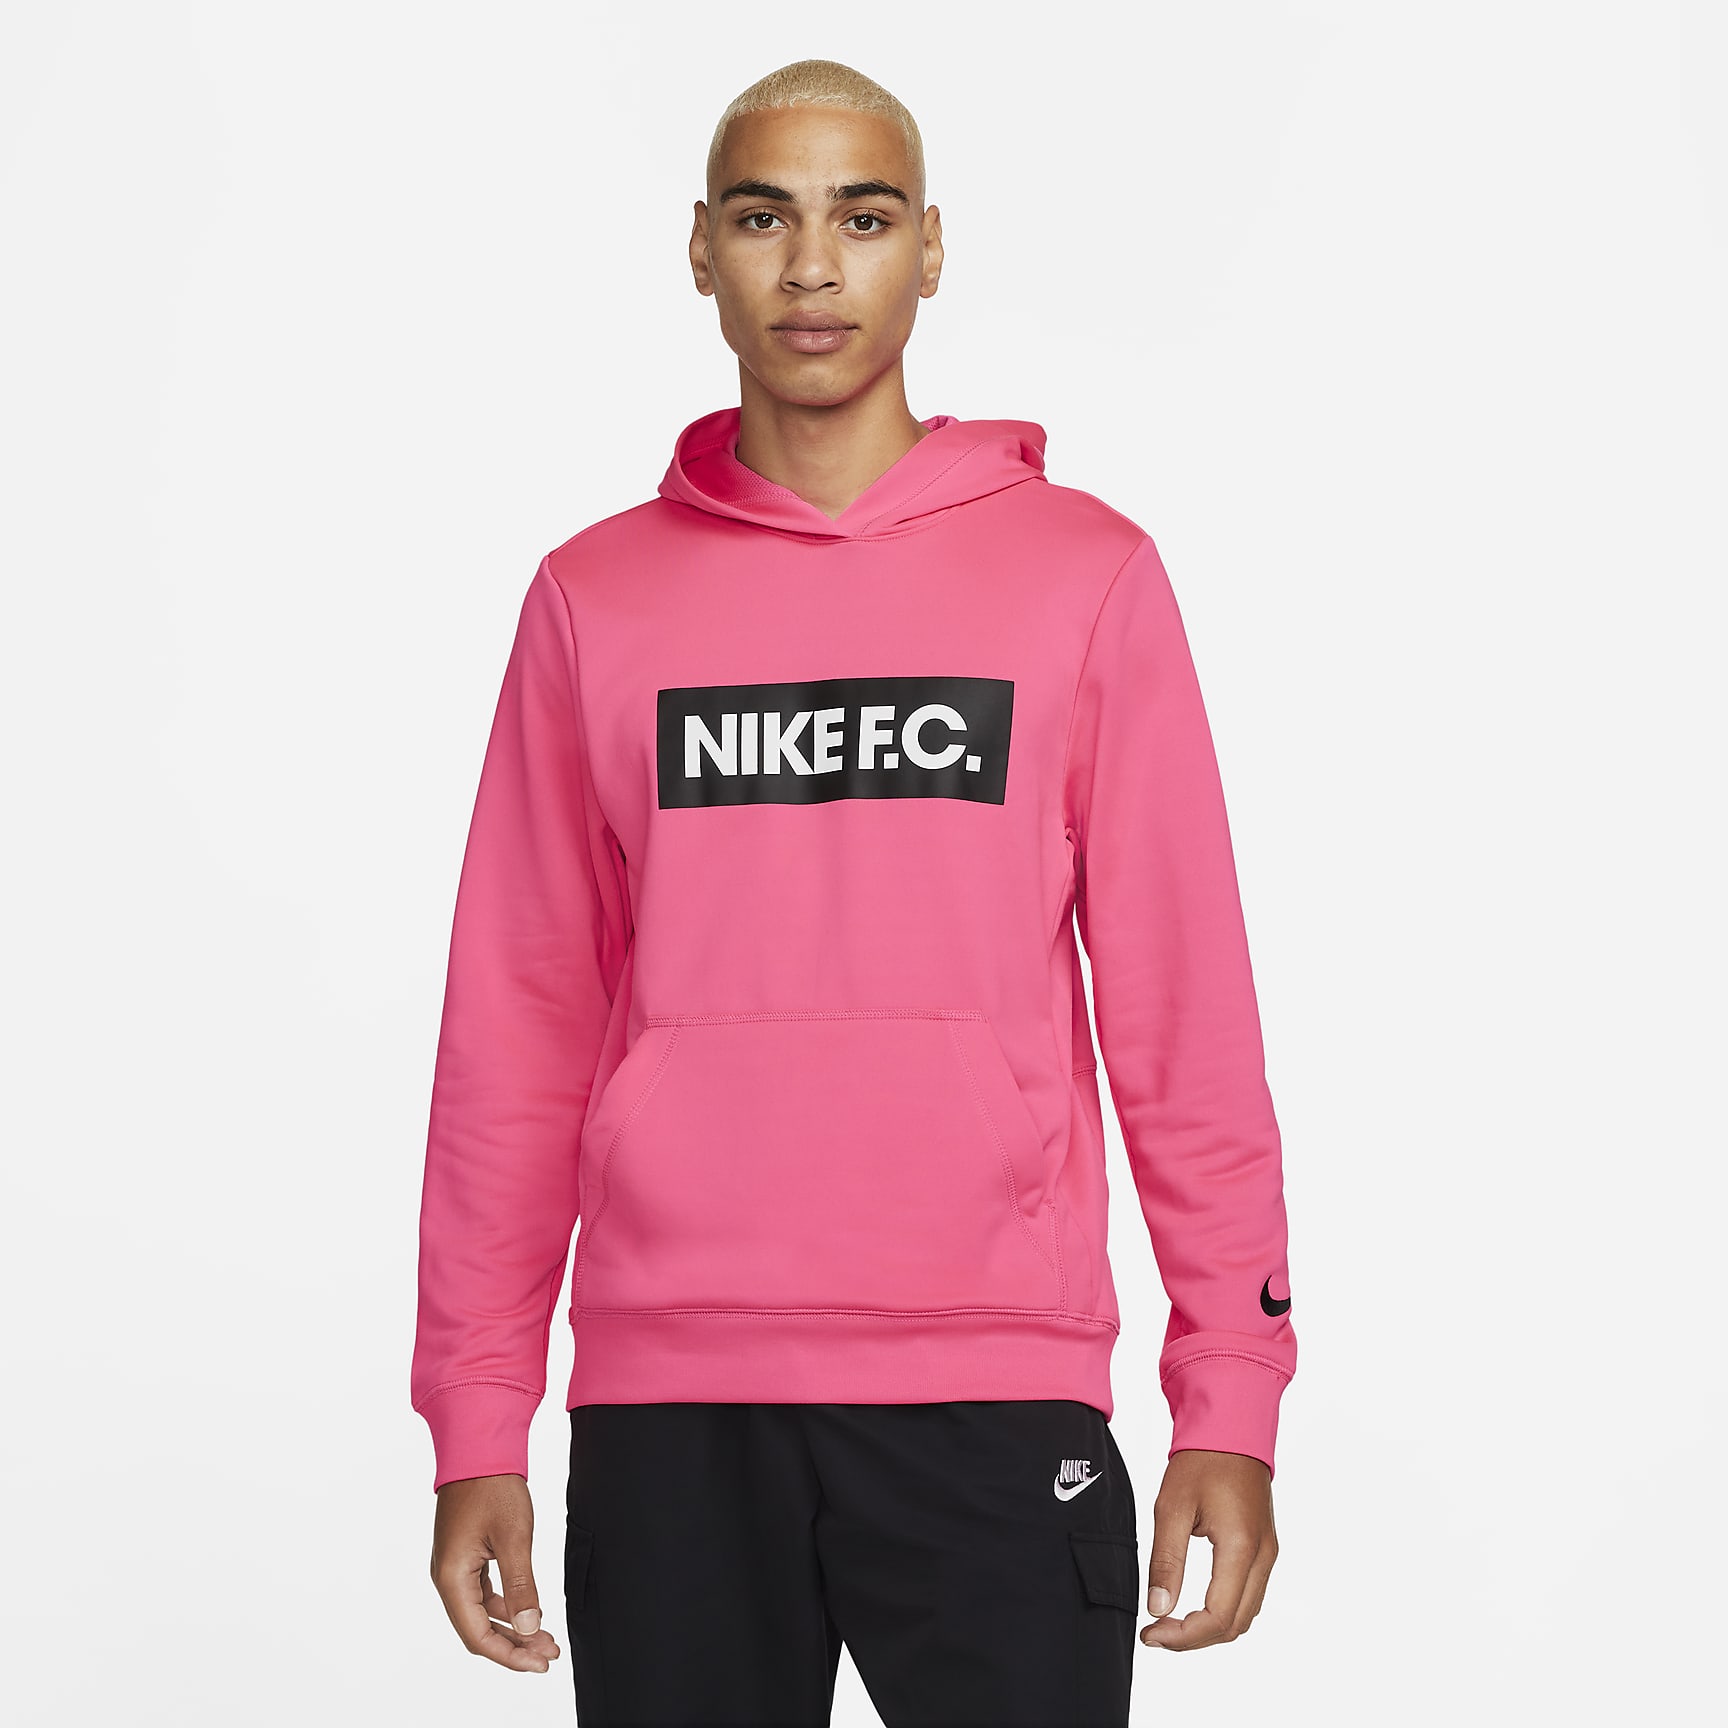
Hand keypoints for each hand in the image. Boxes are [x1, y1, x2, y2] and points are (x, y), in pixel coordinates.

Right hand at [431, 1473, 562, 1672]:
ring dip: (513, 1626)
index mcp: (451, 1578)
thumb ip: (521, 1586)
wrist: (479, 1448)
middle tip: (549, 1654)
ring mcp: (454, 1567)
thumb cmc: (493, 1487)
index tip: (539, 1662)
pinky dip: (506, 1605)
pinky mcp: (465, 1556)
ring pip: (482, 1613)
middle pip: (478, 1629)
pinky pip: (483, 1593)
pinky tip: (530, 1608)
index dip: (510, 1655)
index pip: (478, 1636)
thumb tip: (531, 1627)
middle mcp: (447, 1578)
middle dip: (515, 1645)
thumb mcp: (514, 1537)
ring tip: (546, 1636)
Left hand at [1140, 1448, 1277, 1650]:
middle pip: (1235, 1625)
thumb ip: (1166, 1562)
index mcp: (1241, 1548)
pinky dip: (1223, 1611)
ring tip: (1170, 1622)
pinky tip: (1193, 1604)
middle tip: (1156, 1633)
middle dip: (1194, 1638)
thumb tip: (1158, 1609)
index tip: (1151, 1634)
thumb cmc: (1201, 1461)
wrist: (1231, 1428)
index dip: (1183, 1636)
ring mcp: (1268, 1553)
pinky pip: (1248, 1596)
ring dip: (1210, 1628)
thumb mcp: (1171, 1508)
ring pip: (1245, 1614)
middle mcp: (1263, 1557)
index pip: (1217, 1617)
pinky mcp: (1264, 1548)